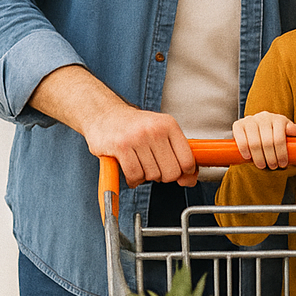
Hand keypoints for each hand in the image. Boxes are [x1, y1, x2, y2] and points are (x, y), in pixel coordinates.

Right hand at [83, 96, 198, 187]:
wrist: (104, 115)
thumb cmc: (134, 126)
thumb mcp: (160, 132)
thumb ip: (177, 154)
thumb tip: (191, 180)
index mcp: (169, 124)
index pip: (187, 159)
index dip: (185, 173)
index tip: (180, 174)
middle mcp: (155, 129)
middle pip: (171, 172)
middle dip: (164, 177)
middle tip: (155, 168)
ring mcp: (138, 137)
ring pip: (153, 175)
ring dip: (146, 177)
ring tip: (139, 165)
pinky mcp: (121, 147)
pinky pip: (135, 176)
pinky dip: (133, 180)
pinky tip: (131, 172)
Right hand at [232, 112, 295, 169]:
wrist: (259, 126)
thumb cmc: (276, 132)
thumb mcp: (288, 132)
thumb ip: (294, 131)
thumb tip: (294, 131)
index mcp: (278, 119)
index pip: (279, 138)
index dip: (281, 154)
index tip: (282, 164)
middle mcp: (264, 117)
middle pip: (267, 142)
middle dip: (271, 158)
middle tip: (272, 166)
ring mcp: (250, 120)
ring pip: (254, 142)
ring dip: (258, 157)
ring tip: (262, 165)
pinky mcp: (238, 124)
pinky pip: (240, 139)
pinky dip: (244, 150)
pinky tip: (248, 157)